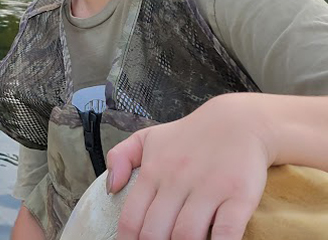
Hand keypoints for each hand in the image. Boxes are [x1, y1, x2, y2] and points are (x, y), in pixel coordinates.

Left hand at [107, 94, 272, 239]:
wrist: (238, 121)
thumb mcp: (147, 137)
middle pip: (155, 232)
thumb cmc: (189, 136)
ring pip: (186, 235)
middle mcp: (176, 182)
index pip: (131, 218)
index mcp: (153, 172)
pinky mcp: (239, 196)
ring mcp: (208, 189)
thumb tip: (110, 189)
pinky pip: (226, 231)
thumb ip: (120, 157)